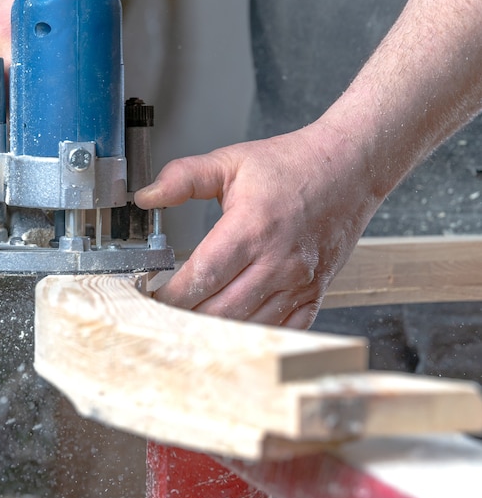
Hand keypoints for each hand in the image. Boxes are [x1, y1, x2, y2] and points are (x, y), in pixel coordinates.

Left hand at [135, 120, 382, 328]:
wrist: (350, 169)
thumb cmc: (292, 166)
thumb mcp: (232, 162)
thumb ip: (184, 177)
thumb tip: (146, 197)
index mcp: (251, 229)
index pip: (200, 277)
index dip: (169, 294)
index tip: (150, 296)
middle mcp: (277, 262)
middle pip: (219, 311)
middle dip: (184, 316)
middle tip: (164, 312)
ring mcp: (299, 283)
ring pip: (247, 326)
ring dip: (215, 329)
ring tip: (191, 322)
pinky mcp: (315, 293)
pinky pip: (283, 330)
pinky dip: (255, 334)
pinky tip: (235, 329)